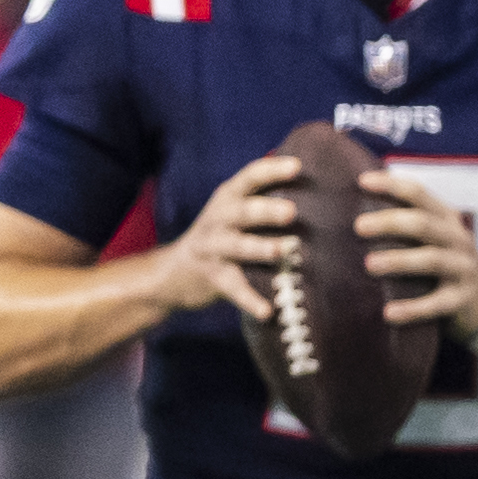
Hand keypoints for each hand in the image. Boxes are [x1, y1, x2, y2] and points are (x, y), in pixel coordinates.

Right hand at [146, 152, 296, 325]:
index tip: (297, 167)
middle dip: (265, 210)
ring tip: (283, 251)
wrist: (174, 271)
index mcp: (228, 198)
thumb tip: (303, 173)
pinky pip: (234, 288)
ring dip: (261, 248)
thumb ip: (261, 196)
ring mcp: (214, 248)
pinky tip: (268, 311)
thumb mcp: (233, 211)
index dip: (272, 170)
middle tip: (292, 211)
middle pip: (242, 211)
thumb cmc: (221, 235)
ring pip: (238, 247)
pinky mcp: (213, 277)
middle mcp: (219, 219)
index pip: (250, 177)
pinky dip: (250, 300)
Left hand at [358, 169, 477, 338]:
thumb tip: (354, 208)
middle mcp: (458, 239)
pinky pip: (437, 304)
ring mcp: (463, 269)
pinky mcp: (463, 300)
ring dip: (399, 260)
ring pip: (431, 260)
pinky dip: (413, 309)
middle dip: (390, 222)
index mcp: (446, 219)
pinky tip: (389, 313)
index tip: (362, 182)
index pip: (419, 194)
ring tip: (369, 264)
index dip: (392, 186)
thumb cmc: (442, 261)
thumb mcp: (432, 237)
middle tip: (358, 227)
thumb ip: (405, 221)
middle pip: (423, 224)